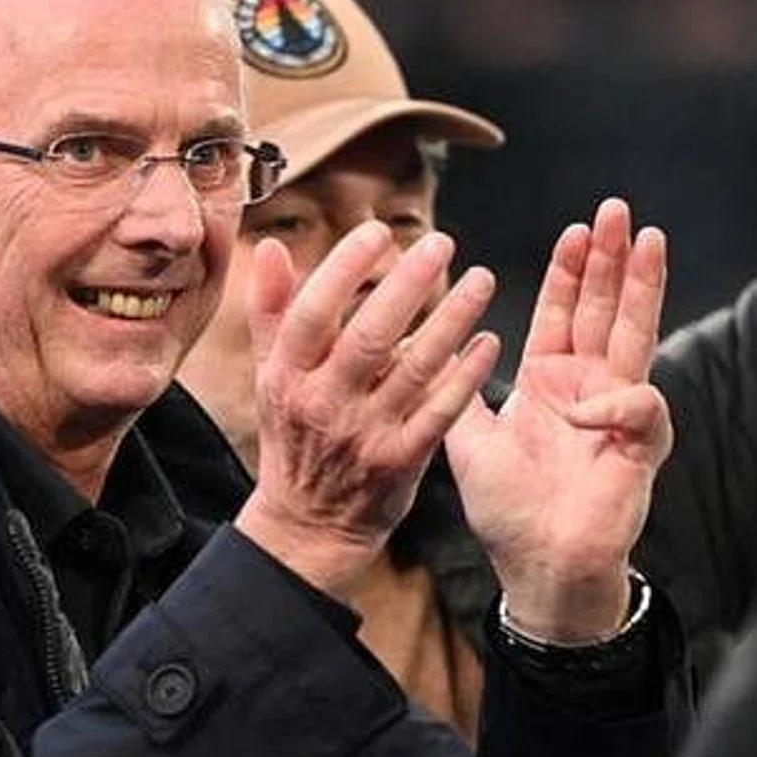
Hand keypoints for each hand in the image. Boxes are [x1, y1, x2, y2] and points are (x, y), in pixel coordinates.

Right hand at [234, 222, 500, 601]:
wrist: (309, 524)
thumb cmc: (294, 437)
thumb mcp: (269, 376)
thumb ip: (271, 310)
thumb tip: (272, 248)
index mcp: (287, 377)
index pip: (313, 313)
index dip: (345, 268)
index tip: (377, 232)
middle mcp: (323, 404)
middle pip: (368, 335)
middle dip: (409, 284)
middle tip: (442, 243)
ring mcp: (364, 435)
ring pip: (415, 368)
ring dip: (453, 319)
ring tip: (481, 280)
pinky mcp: (401, 461)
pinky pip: (441, 411)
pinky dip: (467, 374)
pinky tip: (487, 340)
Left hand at [445, 198, 671, 641]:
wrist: (536, 568)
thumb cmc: (508, 511)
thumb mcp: (467, 440)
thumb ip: (457, 391)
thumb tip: (426, 348)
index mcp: (550, 381)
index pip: (564, 313)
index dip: (570, 271)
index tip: (574, 229)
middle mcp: (589, 387)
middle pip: (605, 309)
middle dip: (612, 258)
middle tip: (616, 209)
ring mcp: (618, 413)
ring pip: (637, 335)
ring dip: (643, 287)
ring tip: (648, 238)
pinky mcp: (639, 447)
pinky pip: (640, 407)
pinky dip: (616, 402)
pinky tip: (587, 409)